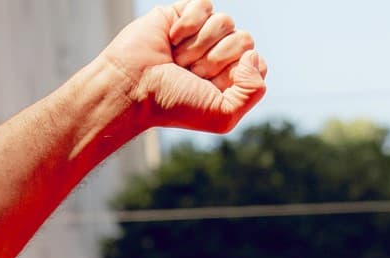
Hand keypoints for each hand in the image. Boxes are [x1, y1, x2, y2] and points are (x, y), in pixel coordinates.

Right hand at [101, 0, 266, 132]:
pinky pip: (204, 5)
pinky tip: (172, 39)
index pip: (256, 62)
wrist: (133, 86)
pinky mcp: (184, 14)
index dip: (234, 73)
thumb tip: (253, 54)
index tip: (208, 86)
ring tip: (177, 59)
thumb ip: (253, 92)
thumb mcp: (223, 116)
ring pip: (225, 21)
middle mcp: (220, 55)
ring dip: (198, 44)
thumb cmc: (173, 103)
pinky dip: (188, 24)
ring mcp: (203, 34)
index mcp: (232, 79)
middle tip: (189, 73)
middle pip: (243, 39)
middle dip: (215, 59)